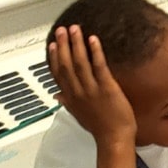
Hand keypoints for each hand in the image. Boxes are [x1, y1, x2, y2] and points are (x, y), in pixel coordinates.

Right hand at [48, 26, 136, 147]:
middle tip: (61, 30)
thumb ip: (67, 102)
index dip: (54, 58)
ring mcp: (91, 89)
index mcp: (70, 98)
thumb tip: (58, 95)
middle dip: (63, 45)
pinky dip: (95, 52)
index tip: (53, 45)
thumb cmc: (100, 127)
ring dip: (76, 44)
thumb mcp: (78, 115)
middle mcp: (77, 92)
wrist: (114, 138)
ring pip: (79, 62)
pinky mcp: (106, 88)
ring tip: (75, 29)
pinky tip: (93, 39)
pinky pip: (99, 66)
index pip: (58, 74)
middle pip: (66, 64)